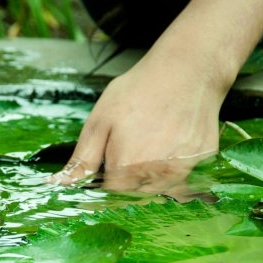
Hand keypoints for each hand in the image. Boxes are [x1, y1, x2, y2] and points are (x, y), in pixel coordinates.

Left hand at [50, 45, 231, 195]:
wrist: (188, 68)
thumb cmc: (139, 90)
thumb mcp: (100, 121)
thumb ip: (83, 159)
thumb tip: (60, 184)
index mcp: (125, 168)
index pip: (108, 193)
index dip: (105, 176)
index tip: (109, 157)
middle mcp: (155, 175)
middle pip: (133, 192)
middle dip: (126, 175)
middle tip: (131, 140)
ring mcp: (182, 170)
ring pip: (157, 187)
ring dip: (149, 172)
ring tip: (150, 138)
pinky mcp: (201, 161)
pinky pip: (181, 174)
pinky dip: (172, 163)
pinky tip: (169, 139)